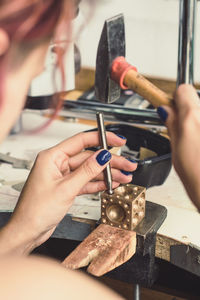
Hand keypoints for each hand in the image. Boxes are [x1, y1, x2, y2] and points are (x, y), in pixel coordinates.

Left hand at [0, 131, 136, 254]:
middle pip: (89, 157)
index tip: (117, 140)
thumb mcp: (66, 188)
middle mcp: (57, 164)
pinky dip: (99, 183)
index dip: (101, 138)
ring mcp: (63, 176)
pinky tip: (111, 184)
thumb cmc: (35, 210)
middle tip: (126, 164)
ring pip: (90, 170)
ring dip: (107, 174)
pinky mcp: (67, 187)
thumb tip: (102, 156)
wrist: (28, 231)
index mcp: (52, 157)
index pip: (81, 141)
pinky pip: (87, 181)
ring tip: (124, 176)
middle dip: (109, 161)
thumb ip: (87, 171)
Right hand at [157, 84, 199, 209]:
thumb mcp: (175, 148)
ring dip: (196, 122)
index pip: (183, 90)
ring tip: (194, 141)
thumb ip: (172, 124)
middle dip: (186, 112)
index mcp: (192, 117)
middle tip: (181, 128)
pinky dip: (199, 130)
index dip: (175, 99)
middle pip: (196, 100)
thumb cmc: (197, 174)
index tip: (172, 108)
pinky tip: (199, 144)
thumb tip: (166, 110)